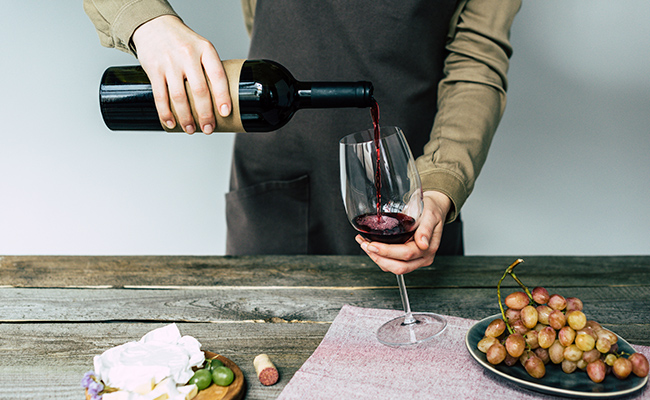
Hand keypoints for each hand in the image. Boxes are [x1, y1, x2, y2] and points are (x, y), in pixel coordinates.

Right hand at [131, 15, 231, 133]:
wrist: (153, 24)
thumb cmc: (182, 41)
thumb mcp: (201, 47)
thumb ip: (209, 68)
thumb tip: (220, 101)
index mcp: (205, 49)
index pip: (218, 76)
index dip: (223, 96)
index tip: (225, 113)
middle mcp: (188, 55)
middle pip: (199, 90)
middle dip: (205, 114)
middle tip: (208, 129)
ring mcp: (170, 62)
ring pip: (179, 97)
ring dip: (186, 118)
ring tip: (191, 129)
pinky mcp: (154, 69)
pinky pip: (160, 96)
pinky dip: (166, 112)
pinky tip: (171, 123)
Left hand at [356, 191, 451, 274]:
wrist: (431, 209)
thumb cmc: (431, 210)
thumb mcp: (430, 215)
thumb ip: (426, 229)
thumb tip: (423, 244)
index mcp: (428, 248)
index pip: (406, 254)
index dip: (387, 252)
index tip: (372, 244)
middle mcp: (422, 258)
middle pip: (398, 267)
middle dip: (379, 258)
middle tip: (365, 245)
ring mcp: (415, 260)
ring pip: (393, 267)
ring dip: (376, 258)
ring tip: (364, 243)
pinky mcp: (406, 258)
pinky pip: (391, 263)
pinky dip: (379, 256)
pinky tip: (370, 245)